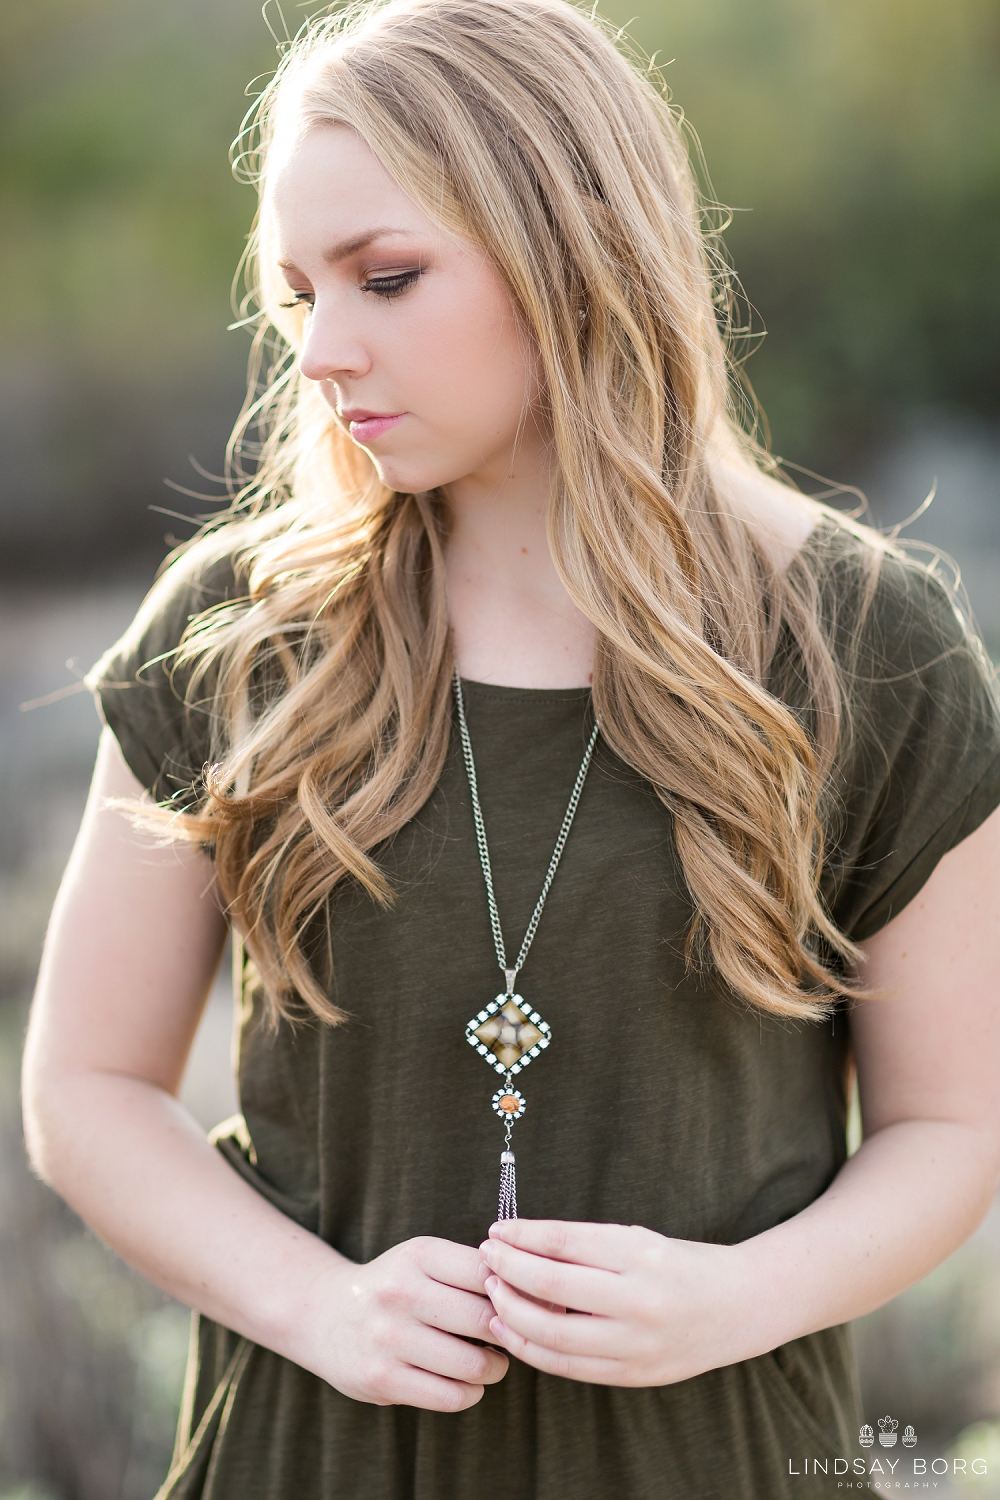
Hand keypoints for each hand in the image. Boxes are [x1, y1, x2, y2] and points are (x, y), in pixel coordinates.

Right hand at [293, 1236, 508, 1410]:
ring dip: (494, 1368)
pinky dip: (470, 1393)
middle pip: (486, 1319)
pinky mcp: (382, 1379)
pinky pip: (451, 1397)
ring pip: (473, 1364)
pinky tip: (466, 1382)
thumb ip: (471, 1270)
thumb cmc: (394, 1287)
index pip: (489, 1273)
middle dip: (510, 1333)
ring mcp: (389, 1338)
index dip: (518, 1292)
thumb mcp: (423, 1261)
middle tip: (514, 1337)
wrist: (324, 1315)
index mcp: (418, 1255)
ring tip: (492, 1361)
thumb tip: (536, 1293)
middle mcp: (401, 1292)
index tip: (529, 1304)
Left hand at [479, 1219, 753, 1386]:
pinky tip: (511, 1329)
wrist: (739, 1307)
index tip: (496, 1230)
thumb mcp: (639, 1240)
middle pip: (552, 1289)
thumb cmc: (681, 1264)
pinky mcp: (633, 1375)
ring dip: (511, 1313)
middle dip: (508, 1272)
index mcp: (642, 1254)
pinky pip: (568, 1366)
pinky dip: (532, 1349)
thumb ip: (585, 1247)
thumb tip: (520, 1244)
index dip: (522, 1236)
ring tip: (493, 1293)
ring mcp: (637, 1344)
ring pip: (553, 1335)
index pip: (564, 1243)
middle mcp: (640, 1300)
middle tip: (486, 1258)